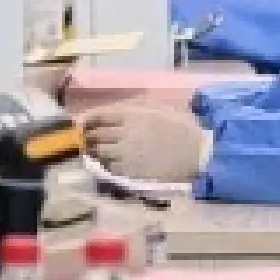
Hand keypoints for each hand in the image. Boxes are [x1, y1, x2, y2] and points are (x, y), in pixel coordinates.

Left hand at [81, 105, 208, 181]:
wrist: (196, 154)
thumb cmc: (181, 128)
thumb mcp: (159, 108)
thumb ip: (135, 107)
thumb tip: (113, 110)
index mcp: (131, 115)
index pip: (98, 116)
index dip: (87, 120)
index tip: (82, 123)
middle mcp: (124, 134)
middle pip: (95, 135)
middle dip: (88, 137)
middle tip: (87, 139)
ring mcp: (126, 154)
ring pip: (99, 153)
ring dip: (94, 152)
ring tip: (95, 152)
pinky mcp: (130, 172)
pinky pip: (109, 168)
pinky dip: (106, 165)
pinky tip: (110, 164)